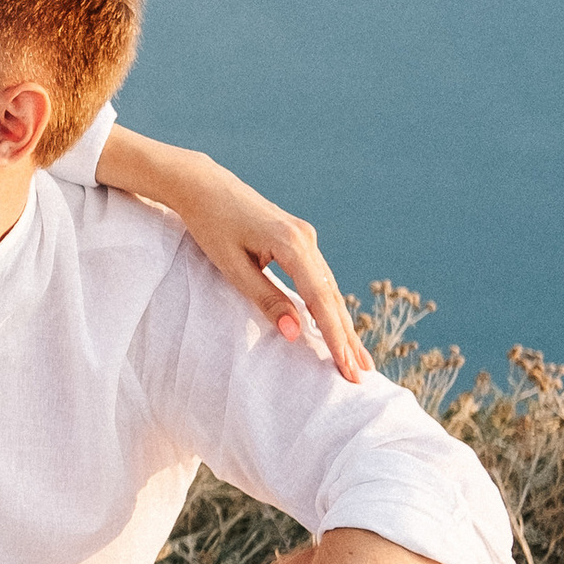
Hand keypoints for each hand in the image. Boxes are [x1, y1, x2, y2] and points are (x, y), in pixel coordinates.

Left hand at [119, 145, 364, 380]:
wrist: (203, 186)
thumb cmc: (211, 225)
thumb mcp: (232, 266)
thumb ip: (266, 299)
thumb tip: (296, 333)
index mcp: (292, 244)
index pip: (320, 301)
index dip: (334, 337)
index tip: (347, 368)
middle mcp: (306, 239)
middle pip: (332, 297)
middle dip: (346, 339)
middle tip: (360, 376)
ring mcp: (305, 237)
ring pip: (329, 289)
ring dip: (342, 325)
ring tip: (358, 360)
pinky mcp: (299, 239)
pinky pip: (319, 279)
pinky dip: (329, 306)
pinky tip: (337, 327)